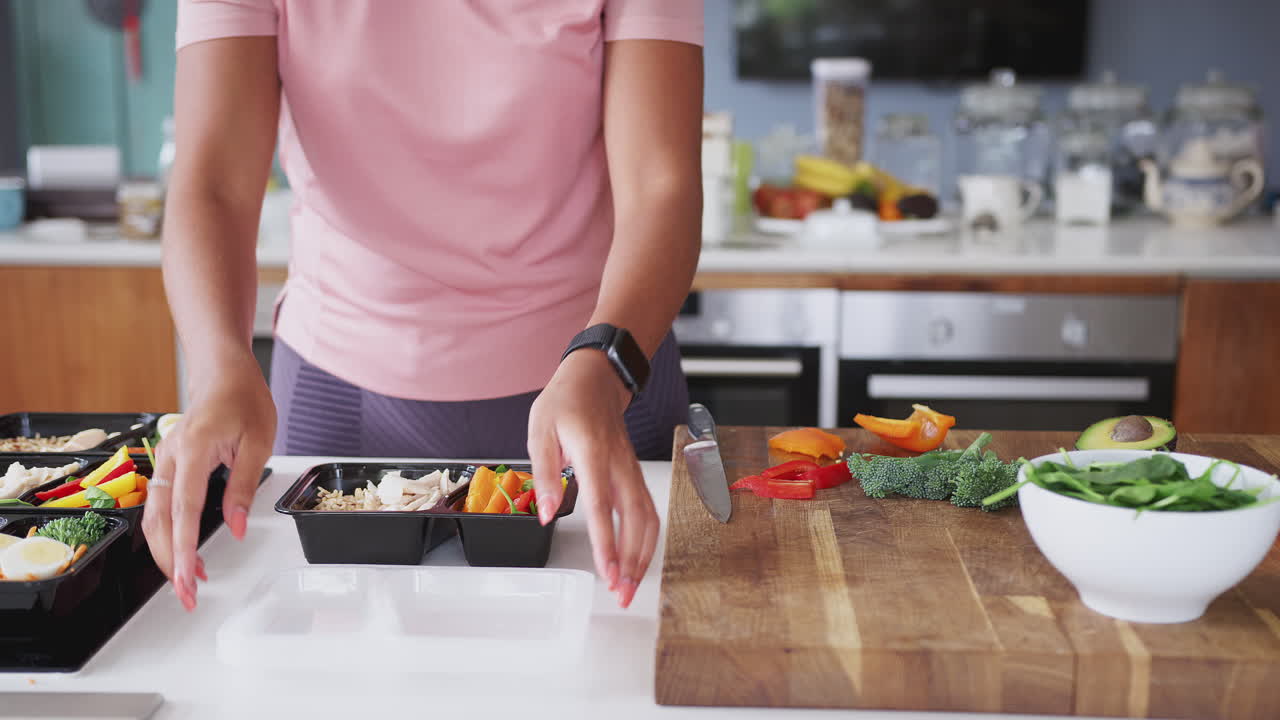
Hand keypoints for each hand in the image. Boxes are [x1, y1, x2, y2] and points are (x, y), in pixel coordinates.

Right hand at [142, 351, 275, 610]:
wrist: (224, 372)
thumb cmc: (243, 399)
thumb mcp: (257, 442)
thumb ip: (242, 487)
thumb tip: (237, 528)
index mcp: (192, 451)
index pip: (184, 511)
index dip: (185, 549)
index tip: (189, 578)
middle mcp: (170, 458)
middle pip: (158, 521)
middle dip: (170, 561)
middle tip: (187, 595)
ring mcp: (165, 462)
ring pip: (154, 516)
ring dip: (168, 551)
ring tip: (189, 581)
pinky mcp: (170, 466)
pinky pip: (161, 505)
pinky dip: (169, 533)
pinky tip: (185, 552)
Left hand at [528, 350, 657, 608]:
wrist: (596, 378)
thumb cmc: (567, 402)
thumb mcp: (540, 431)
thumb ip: (545, 475)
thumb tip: (547, 513)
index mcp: (593, 454)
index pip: (602, 506)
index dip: (606, 543)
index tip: (607, 572)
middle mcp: (619, 465)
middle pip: (635, 521)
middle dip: (631, 561)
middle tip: (621, 593)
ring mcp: (631, 471)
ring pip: (648, 520)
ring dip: (642, 556)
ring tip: (629, 586)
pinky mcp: (634, 476)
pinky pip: (648, 512)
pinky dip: (646, 541)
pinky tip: (637, 561)